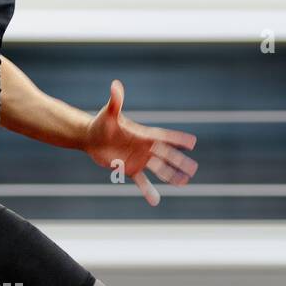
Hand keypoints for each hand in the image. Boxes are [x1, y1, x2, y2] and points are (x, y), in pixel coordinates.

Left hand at [84, 80, 197, 205]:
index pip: (164, 137)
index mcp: (143, 134)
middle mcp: (144, 148)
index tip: (193, 142)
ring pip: (158, 169)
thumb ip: (116, 101)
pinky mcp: (129, 169)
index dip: (177, 139)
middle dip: (179, 162)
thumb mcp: (109, 113)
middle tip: (194, 169)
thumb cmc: (101, 122)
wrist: (91, 137)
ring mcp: (139, 159)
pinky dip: (148, 191)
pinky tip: (155, 201)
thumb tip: (115, 85)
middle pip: (166, 156)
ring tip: (184, 183)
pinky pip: (141, 181)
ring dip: (171, 176)